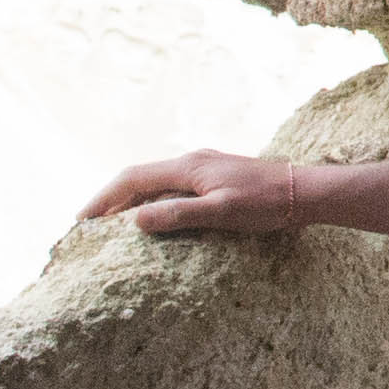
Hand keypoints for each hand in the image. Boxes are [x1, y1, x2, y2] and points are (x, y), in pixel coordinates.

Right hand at [84, 151, 313, 237]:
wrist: (307, 192)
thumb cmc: (267, 203)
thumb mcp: (221, 212)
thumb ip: (178, 215)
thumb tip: (135, 220)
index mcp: (189, 166)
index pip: (132, 178)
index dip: (104, 199)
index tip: (82, 221)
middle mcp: (193, 161)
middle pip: (140, 178)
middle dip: (112, 200)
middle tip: (89, 227)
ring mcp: (205, 168)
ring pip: (156, 182)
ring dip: (132, 201)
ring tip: (112, 227)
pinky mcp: (217, 178)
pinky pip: (173, 187)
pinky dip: (153, 201)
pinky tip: (153, 219)